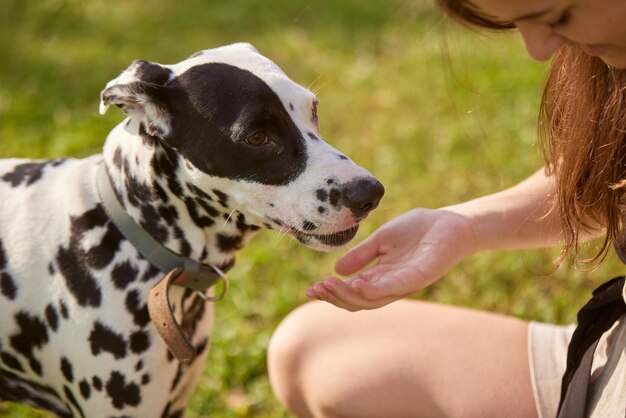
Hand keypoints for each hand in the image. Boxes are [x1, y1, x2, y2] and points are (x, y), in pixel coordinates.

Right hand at [307, 208, 477, 310]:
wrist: (451, 222)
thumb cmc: (419, 229)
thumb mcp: (382, 239)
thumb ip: (362, 254)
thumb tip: (336, 269)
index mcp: (381, 277)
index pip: (352, 292)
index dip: (331, 292)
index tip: (310, 289)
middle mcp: (391, 286)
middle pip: (358, 302)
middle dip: (334, 297)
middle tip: (314, 290)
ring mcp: (404, 284)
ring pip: (371, 300)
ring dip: (347, 296)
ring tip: (327, 286)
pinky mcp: (418, 278)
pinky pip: (392, 289)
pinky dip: (372, 290)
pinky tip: (356, 284)